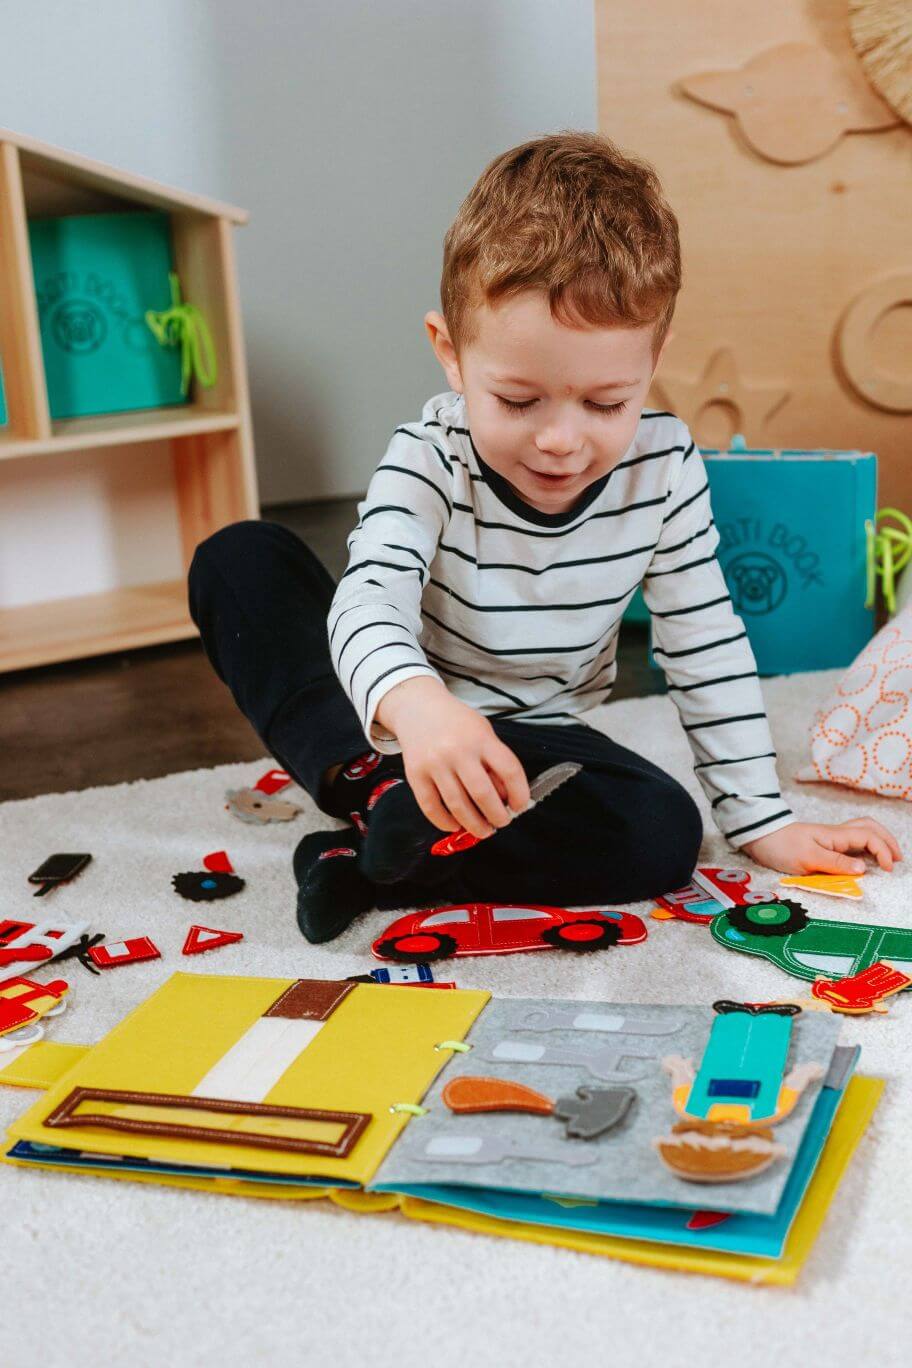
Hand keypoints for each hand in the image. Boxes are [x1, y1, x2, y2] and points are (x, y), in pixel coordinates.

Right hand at [375, 677, 530, 837]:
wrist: (417, 708)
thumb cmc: (456, 723)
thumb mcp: (483, 732)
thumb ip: (494, 761)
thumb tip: (506, 797)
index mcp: (480, 738)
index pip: (509, 770)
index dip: (519, 793)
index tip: (520, 806)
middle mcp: (457, 751)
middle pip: (482, 793)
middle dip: (497, 816)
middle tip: (501, 822)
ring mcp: (434, 764)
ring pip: (457, 805)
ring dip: (473, 825)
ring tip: (483, 830)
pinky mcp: (415, 774)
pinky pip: (431, 806)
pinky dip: (444, 821)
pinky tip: (455, 825)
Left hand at [741, 817, 901, 875]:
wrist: (759, 836)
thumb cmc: (780, 846)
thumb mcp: (807, 858)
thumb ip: (836, 864)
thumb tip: (863, 870)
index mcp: (835, 835)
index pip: (869, 838)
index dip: (883, 852)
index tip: (888, 869)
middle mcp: (836, 834)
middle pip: (871, 828)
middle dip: (888, 841)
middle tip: (898, 860)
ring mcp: (831, 838)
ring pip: (863, 831)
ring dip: (879, 841)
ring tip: (888, 858)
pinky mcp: (824, 844)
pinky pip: (852, 841)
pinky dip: (866, 846)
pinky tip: (867, 858)